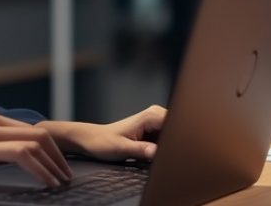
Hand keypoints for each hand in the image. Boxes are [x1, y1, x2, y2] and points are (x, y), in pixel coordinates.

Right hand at [0, 111, 72, 189]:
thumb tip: (19, 159)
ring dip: (53, 164)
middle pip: (38, 134)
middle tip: (68, 176)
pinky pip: (21, 154)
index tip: (60, 168)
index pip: (31, 130)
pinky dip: (39, 168)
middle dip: (58, 156)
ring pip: (34, 142)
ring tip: (61, 182)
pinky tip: (46, 182)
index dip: (51, 149)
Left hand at [37, 105, 166, 160]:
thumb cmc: (102, 142)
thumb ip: (140, 150)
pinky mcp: (154, 131)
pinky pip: (166, 140)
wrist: (91, 140)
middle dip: (175, 145)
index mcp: (150, 116)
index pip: (176, 125)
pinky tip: (155, 155)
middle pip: (177, 130)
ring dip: (169, 147)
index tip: (171, 151)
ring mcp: (155, 123)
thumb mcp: (121, 148)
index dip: (178, 140)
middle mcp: (155, 115)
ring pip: (173, 136)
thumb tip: (155, 152)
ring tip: (153, 154)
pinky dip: (164, 149)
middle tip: (159, 155)